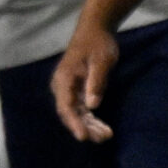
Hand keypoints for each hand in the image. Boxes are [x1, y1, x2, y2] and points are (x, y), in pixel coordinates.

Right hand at [50, 22, 119, 142]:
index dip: (74, 123)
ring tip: (106, 135)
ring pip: (76, 114)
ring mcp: (68, 90)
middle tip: (103, 137)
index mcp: (64, 79)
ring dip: (89, 126)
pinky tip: (103, 128)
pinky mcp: (76, 91)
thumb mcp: (101, 61)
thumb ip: (96, 82)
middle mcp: (62, 86)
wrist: (95, 30)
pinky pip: (81, 110)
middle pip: (69, 113)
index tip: (84, 136)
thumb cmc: (98, 43)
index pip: (66, 106)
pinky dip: (91, 120)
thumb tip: (92, 105)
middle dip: (85, 127)